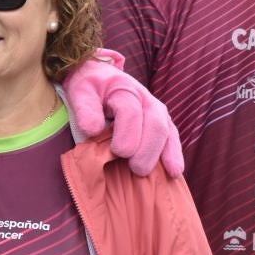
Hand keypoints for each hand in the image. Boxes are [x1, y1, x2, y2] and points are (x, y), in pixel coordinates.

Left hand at [65, 49, 183, 177]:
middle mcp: (146, 100)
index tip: (118, 151)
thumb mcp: (81, 92)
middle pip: (154, 123)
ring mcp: (158, 111)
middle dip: (147, 148)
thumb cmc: (90, 89)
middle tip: (136, 169)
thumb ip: (85, 109)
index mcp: (125, 89)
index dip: (127, 132)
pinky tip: (174, 172)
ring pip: (167, 132)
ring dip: (163, 154)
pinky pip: (172, 138)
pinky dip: (174, 155)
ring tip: (159, 173)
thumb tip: (93, 130)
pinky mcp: (163, 123)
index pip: (130, 111)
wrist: (101, 80)